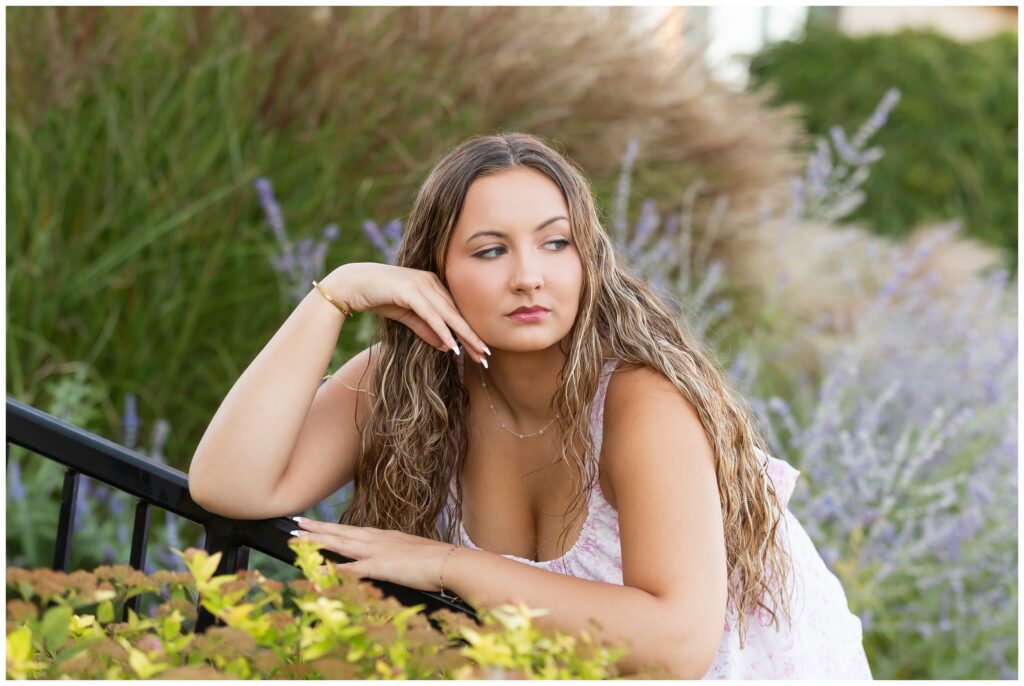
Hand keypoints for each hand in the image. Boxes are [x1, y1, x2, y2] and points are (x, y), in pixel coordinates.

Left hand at [291, 516, 457, 592]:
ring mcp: (378, 552)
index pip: (354, 531)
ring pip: (340, 544)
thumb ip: (399, 558)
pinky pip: (351, 569)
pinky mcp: (381, 566)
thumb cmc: (438, 561)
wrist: (451, 561)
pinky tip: (318, 571)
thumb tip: (395, 563)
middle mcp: (378, 540)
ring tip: (298, 537)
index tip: (319, 524)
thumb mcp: (414, 555)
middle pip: (341, 532)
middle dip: (318, 528)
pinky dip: (333, 570)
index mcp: (386, 537)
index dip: (335, 528)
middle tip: (297, 523)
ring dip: (317, 541)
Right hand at [321, 263, 489, 364]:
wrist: (351, 284)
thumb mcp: (407, 316)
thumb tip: (447, 346)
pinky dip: (442, 329)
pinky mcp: (409, 290)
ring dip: (463, 334)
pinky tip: (452, 344)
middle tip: (487, 354)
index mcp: (433, 284)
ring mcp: (420, 283)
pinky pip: (430, 314)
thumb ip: (426, 329)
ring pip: (448, 313)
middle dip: (473, 335)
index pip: (456, 311)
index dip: (470, 331)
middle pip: (457, 312)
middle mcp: (431, 281)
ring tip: (477, 351)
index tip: (482, 350)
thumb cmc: (379, 297)